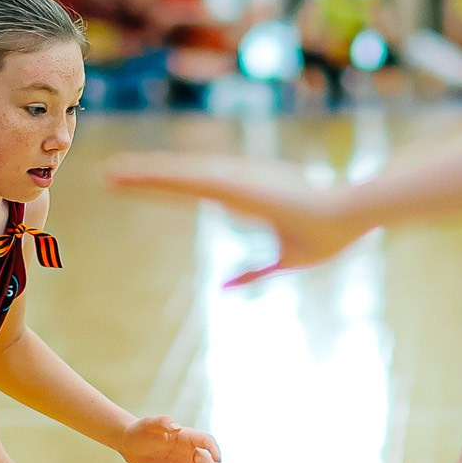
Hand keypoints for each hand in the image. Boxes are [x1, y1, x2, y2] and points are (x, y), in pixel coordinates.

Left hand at [106, 154, 370, 285]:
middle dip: (145, 178)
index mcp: (245, 197)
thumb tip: (224, 288)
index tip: (138, 185)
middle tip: (110, 175)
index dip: (165, 187)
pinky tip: (136, 175)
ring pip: (179, 177)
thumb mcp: (284, 263)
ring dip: (144, 175)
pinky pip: (190, 182)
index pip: (194, 190)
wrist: (351, 216)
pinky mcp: (236, 186)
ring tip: (111, 174)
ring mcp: (235, 182)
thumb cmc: (329, 236)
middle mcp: (235, 184)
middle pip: (180, 180)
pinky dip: (161, 178)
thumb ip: (253, 274)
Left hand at [118, 415, 221, 462]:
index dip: (214, 449)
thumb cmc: (139, 431)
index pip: (206, 441)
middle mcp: (190, 451)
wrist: (130, 445)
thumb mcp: (148, 425)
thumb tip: (176, 427)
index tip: (218, 460)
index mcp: (186, 436)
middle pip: (207, 462)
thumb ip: (162, 422)